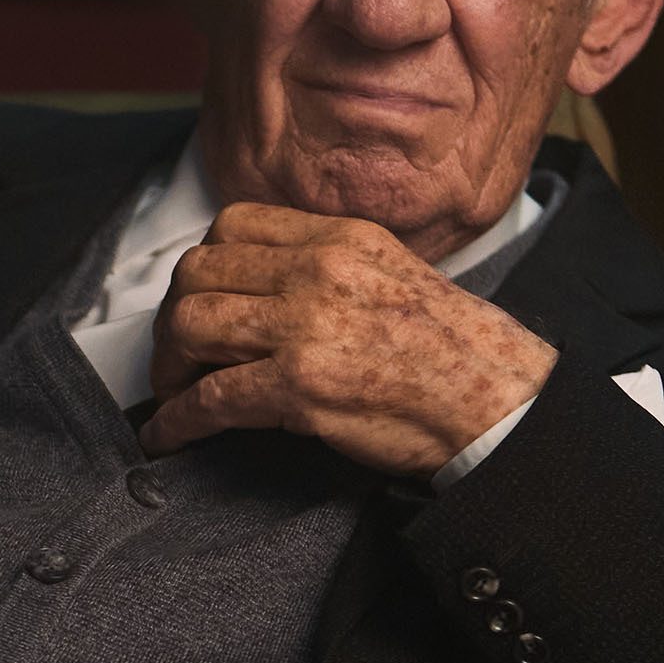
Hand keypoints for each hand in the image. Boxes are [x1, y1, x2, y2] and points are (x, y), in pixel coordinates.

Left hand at [141, 201, 553, 475]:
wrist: (496, 401)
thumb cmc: (454, 351)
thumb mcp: (393, 273)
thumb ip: (329, 268)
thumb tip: (265, 286)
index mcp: (340, 238)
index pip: (233, 224)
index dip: (201, 265)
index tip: (198, 297)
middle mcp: (319, 271)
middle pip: (198, 272)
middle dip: (173, 318)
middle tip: (176, 355)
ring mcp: (306, 326)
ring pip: (192, 325)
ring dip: (169, 367)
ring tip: (173, 394)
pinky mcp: (299, 385)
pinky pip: (209, 398)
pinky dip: (176, 422)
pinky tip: (168, 438)